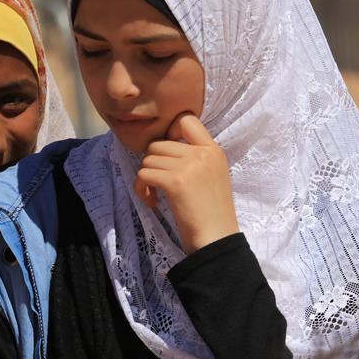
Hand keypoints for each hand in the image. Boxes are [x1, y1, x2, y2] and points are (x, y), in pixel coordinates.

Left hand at [134, 113, 238, 252]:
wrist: (217, 238)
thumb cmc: (212, 213)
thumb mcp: (212, 176)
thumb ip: (195, 158)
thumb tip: (162, 149)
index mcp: (213, 150)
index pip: (187, 120)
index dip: (170, 132)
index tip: (168, 156)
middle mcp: (202, 153)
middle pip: (158, 144)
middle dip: (152, 164)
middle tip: (158, 184)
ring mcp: (189, 166)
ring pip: (148, 160)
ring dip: (146, 178)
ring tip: (156, 195)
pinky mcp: (175, 181)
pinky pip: (143, 174)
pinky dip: (141, 189)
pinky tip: (152, 202)